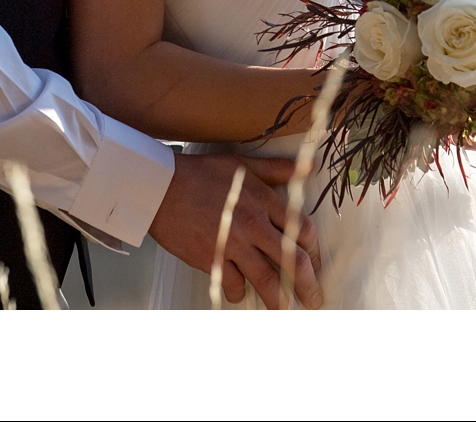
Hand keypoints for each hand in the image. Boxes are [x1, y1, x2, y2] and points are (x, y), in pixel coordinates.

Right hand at [149, 153, 322, 308]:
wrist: (160, 186)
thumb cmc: (200, 173)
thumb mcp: (242, 165)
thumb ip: (276, 169)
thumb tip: (308, 166)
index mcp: (263, 200)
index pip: (302, 230)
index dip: (313, 250)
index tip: (314, 262)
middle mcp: (253, 224)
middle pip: (292, 260)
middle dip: (307, 285)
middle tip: (314, 300)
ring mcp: (232, 244)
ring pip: (266, 280)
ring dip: (279, 300)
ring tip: (285, 311)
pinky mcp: (211, 259)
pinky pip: (232, 285)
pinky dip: (238, 293)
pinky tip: (240, 294)